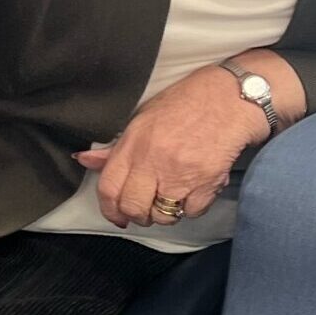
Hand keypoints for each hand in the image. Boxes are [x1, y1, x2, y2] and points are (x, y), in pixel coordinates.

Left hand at [75, 64, 271, 227]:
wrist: (231, 97)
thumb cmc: (187, 104)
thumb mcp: (144, 119)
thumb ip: (116, 148)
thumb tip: (84, 160)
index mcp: (134, 143)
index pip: (108, 188)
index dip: (110, 210)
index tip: (117, 216)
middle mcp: (154, 160)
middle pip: (134, 208)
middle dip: (138, 216)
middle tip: (146, 210)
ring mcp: (181, 173)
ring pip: (164, 215)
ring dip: (167, 213)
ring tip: (173, 196)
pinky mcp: (207, 182)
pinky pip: (193, 211)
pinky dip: (193, 207)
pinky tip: (195, 189)